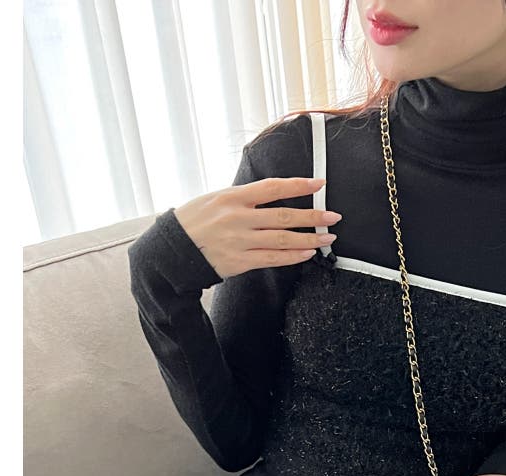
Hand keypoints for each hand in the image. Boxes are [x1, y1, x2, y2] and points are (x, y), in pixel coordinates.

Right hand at [173, 176, 341, 278]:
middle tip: (333, 216)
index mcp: (232, 197)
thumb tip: (275, 193)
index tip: (319, 184)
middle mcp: (238, 218)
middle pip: (284, 216)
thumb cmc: (195, 221)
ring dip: (309, 239)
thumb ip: (244, 198)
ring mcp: (240, 241)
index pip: (272, 188)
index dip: (298, 185)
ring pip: (283, 239)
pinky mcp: (240, 261)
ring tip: (328, 238)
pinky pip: (273, 259)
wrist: (172, 250)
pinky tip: (308, 254)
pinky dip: (293, 256)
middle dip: (312, 216)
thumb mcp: (216, 199)